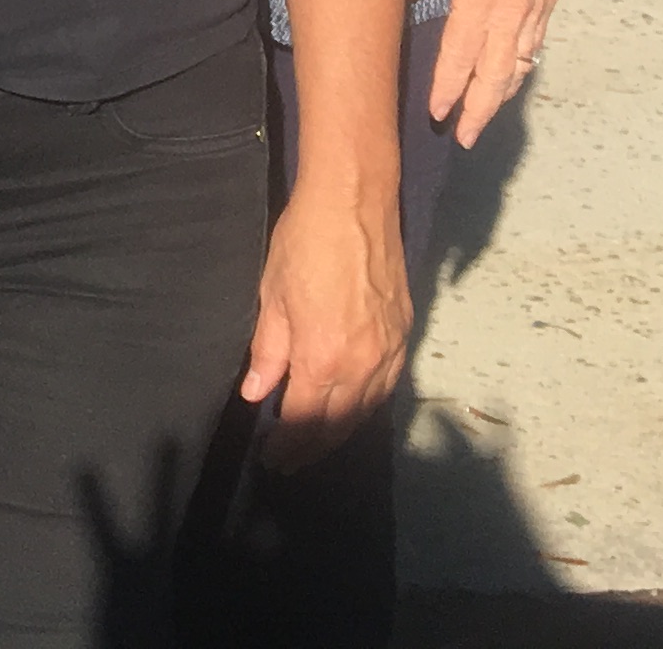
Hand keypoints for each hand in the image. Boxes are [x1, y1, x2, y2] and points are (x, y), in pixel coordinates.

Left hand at [240, 180, 408, 469]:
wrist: (355, 202)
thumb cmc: (304, 244)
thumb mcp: (272, 296)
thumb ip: (268, 352)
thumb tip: (256, 395)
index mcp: (324, 358)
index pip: (305, 420)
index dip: (287, 444)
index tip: (272, 459)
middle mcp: (363, 365)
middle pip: (340, 423)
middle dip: (313, 446)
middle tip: (291, 460)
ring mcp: (390, 350)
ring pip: (368, 409)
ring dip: (342, 429)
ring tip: (318, 439)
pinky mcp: (406, 333)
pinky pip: (386, 384)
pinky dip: (367, 404)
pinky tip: (352, 404)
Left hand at [410, 0, 568, 148]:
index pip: (461, 54)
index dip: (449, 88)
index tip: (437, 112)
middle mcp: (508, 12)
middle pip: (495, 76)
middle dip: (479, 111)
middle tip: (464, 137)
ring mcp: (530, 12)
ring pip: (517, 68)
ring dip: (499, 98)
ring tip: (482, 119)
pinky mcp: (544, 7)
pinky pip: (532, 49)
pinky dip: (519, 72)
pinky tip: (508, 82)